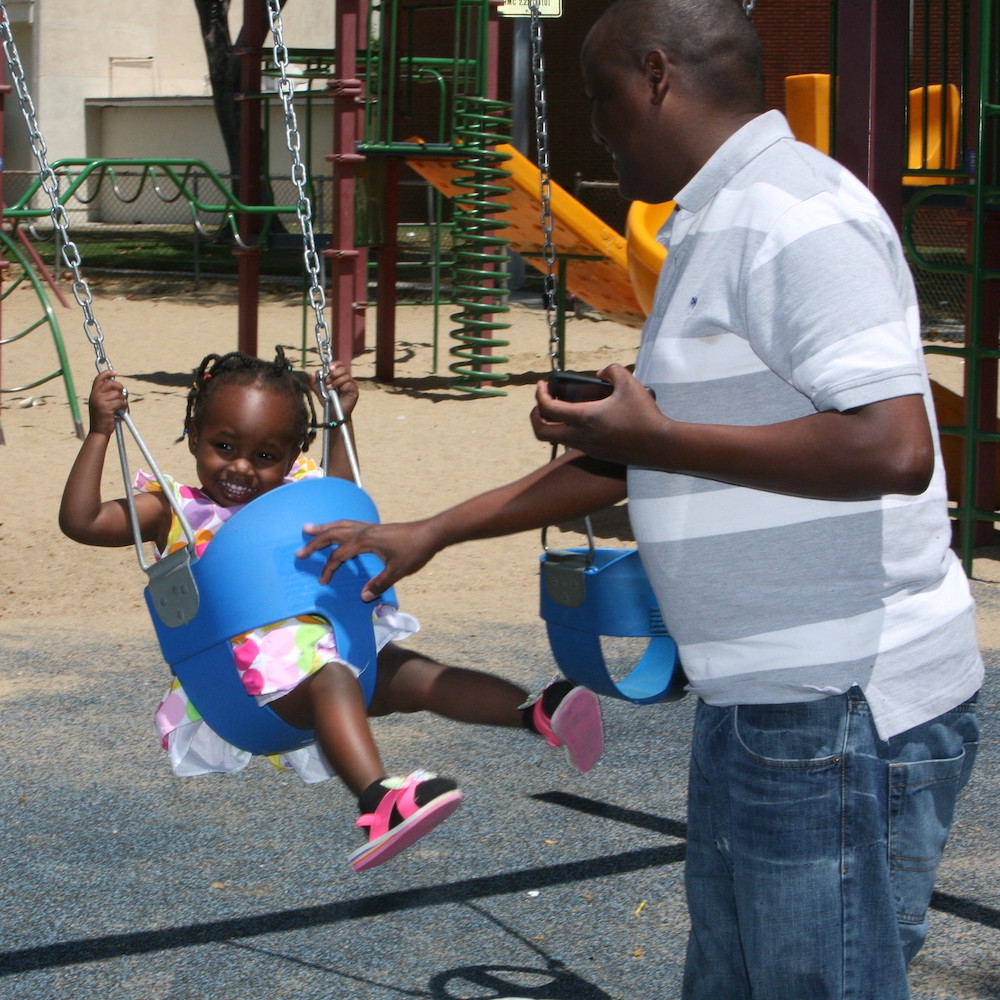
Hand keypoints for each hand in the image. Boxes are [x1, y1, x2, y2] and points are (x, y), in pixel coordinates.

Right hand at [87, 370, 127, 437]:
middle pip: (112, 384)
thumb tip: (123, 389)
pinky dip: (124, 407)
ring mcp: (100, 401)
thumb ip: (108, 395)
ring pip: (118, 394)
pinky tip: (120, 412)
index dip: (107, 373)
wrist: (98, 431)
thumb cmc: (103, 418)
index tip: (115, 372)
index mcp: (93, 394)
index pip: (99, 379)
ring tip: (119, 409)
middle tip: (122, 395)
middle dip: (120, 388)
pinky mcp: (106, 407)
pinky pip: (121, 402)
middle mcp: (95, 395)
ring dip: (123, 401)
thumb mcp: (102, 404)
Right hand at [296, 517, 439, 598]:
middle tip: (299, 551)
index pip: (339, 555)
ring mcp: (370, 526)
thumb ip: (379, 584)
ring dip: (323, 528)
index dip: (328, 569)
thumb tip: (363, 597)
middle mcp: (364, 531)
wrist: (431, 533)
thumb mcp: (397, 571)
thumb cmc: (415, 551)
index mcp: (365, 541)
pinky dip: (338, 525)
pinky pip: (350, 523)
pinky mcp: (376, 527)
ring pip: (340, 525)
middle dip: (315, 543)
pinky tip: (337, 527)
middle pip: (333, 535)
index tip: (322, 581)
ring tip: (308, 528)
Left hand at [310, 360, 358, 420]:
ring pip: (346, 376)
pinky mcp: (354, 391)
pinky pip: (350, 384)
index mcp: (338, 377)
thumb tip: (312, 373)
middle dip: (334, 373)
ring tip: (330, 388)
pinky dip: (343, 386)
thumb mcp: (319, 392)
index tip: (329, 369)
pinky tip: (339, 392)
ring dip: (337, 381)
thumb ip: (314, 383)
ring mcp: (350, 385)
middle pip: (343, 368)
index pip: (339, 365)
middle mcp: (345, 379)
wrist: (334, 414)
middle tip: (328, 381)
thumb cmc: (328, 403)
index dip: (334, 364)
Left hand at [532, 364, 663, 463]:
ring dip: (550, 425)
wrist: (659, 445)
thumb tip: (599, 373)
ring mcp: (587, 447)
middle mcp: (580, 436)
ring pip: (554, 440)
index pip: (546, 408)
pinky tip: (580, 419)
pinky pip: (570, 443)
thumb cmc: (644, 415)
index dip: (539, 394)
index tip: (543, 385)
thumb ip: (611, 370)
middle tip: (542, 402)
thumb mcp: (629, 382)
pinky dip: (566, 431)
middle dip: (534, 416)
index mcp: (584, 418)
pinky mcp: (595, 453)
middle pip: (540, 432)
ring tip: (559, 410)